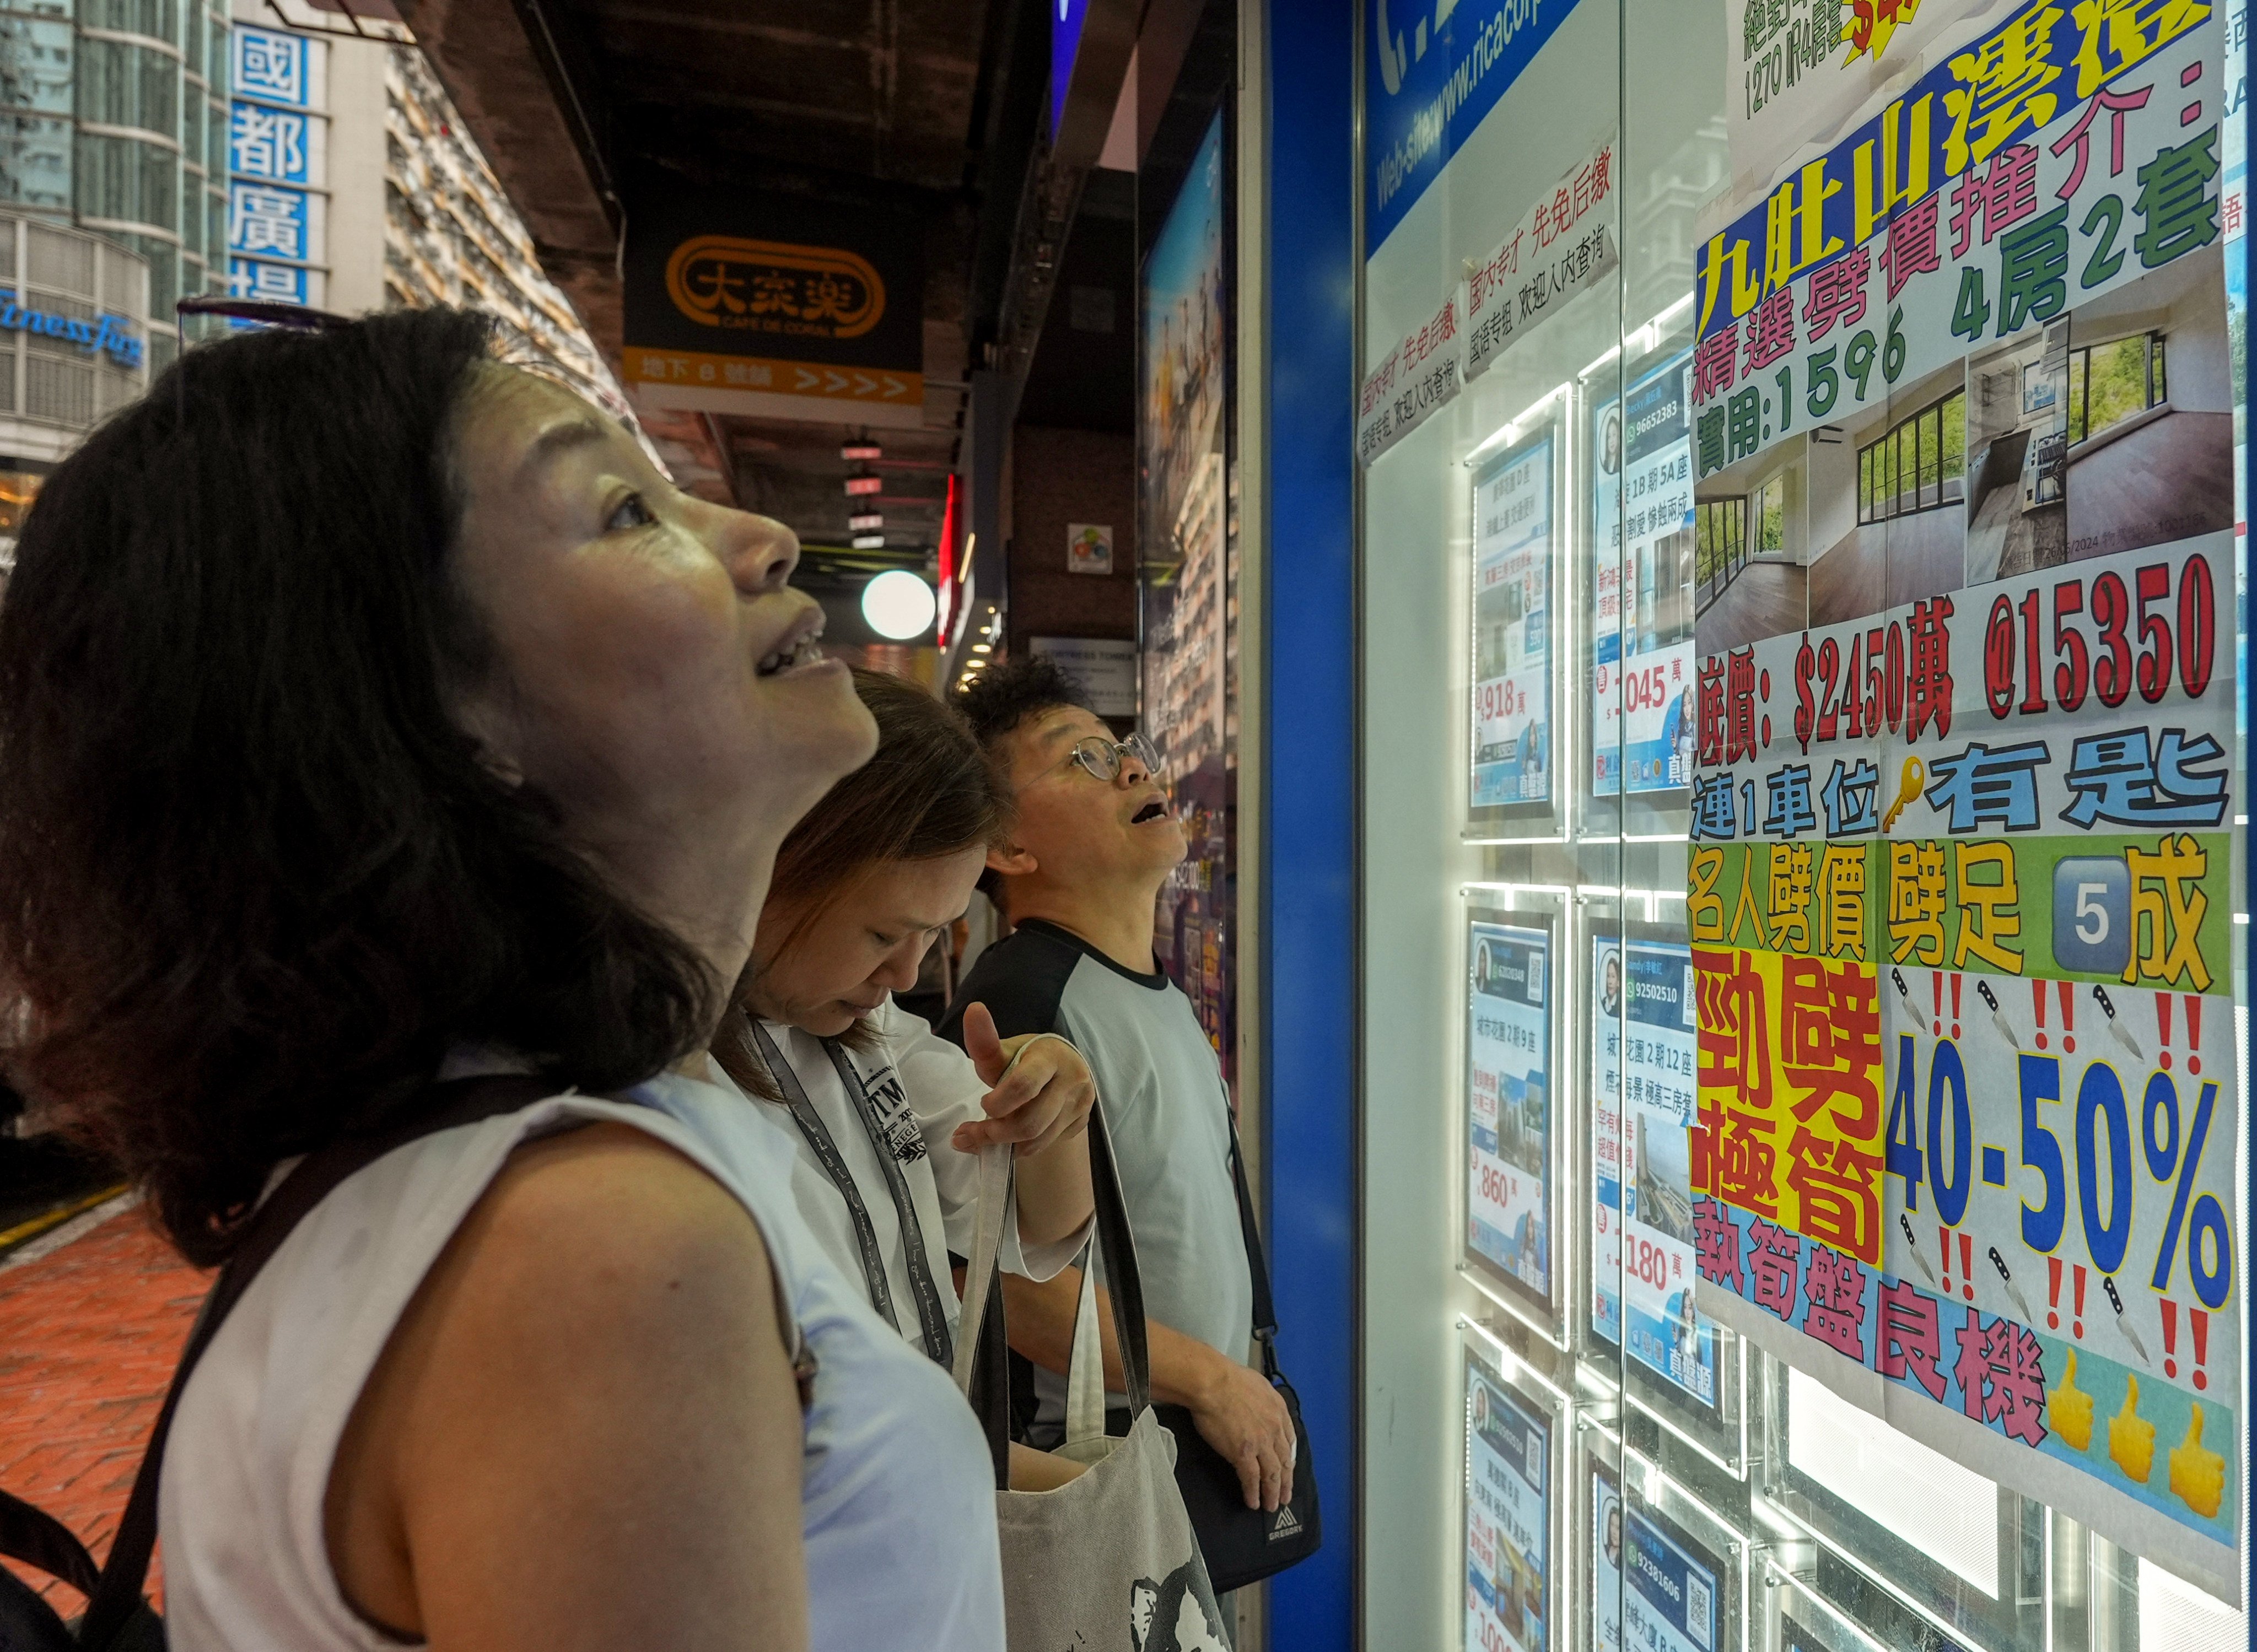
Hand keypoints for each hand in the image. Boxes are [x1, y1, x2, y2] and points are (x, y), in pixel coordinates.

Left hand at [951, 1003, 1095, 1156]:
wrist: (1062, 1066)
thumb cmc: (1027, 1058)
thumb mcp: (1005, 1051)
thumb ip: (985, 1042)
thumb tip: (973, 1009)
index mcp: (1050, 1057)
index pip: (1024, 1086)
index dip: (997, 1103)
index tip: (982, 1103)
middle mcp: (1072, 1080)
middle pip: (1030, 1122)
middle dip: (995, 1133)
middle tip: (970, 1134)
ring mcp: (1080, 1104)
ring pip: (1038, 1139)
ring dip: (1004, 1146)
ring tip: (980, 1140)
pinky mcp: (1081, 1122)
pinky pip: (1047, 1144)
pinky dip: (1021, 1148)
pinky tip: (1005, 1142)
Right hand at [1189, 1354, 1295, 1512]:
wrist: (1213, 1382)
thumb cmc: (1227, 1378)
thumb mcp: (1257, 1383)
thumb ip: (1264, 1399)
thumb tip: (1260, 1405)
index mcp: (1278, 1410)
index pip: (1289, 1440)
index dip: (1289, 1457)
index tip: (1288, 1468)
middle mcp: (1274, 1429)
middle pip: (1284, 1461)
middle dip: (1285, 1481)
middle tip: (1285, 1496)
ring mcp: (1260, 1443)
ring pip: (1272, 1474)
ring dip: (1272, 1492)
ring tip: (1271, 1505)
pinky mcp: (1243, 1454)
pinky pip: (1252, 1479)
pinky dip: (1254, 1493)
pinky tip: (1253, 1502)